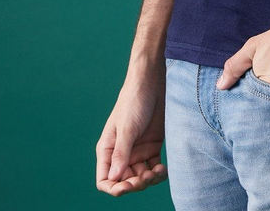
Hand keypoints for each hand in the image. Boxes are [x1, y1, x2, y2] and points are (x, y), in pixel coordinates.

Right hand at [95, 62, 168, 195]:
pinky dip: (159, 172)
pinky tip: (164, 169)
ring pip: (141, 177)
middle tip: (146, 177)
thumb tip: (115, 179)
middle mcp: (122, 153)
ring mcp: (138, 150)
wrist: (153, 81)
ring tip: (158, 171)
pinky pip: (154, 168)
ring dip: (149, 180)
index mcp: (108, 149)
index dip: (114, 188)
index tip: (126, 187)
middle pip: (125, 182)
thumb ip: (122, 153)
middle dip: (135, 185)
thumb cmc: (134, 100)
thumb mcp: (127, 127)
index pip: (105, 179)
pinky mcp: (153, 146)